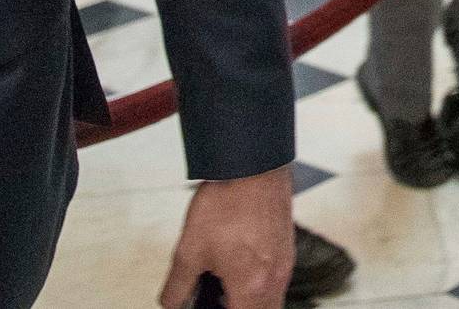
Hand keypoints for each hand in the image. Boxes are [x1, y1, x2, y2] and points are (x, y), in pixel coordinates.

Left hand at [159, 165, 291, 308]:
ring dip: (252, 301)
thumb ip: (178, 286)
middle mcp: (275, 278)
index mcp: (251, 286)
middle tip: (219, 301)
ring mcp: (285, 261)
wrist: (252, 164)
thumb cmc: (228, 201)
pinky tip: (241, 267)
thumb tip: (172, 302)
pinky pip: (277, 279)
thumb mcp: (189, 250)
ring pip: (272, 300)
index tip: (208, 307)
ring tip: (227, 288)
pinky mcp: (287, 245)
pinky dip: (261, 284)